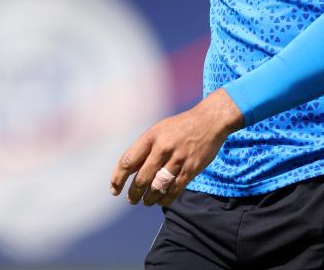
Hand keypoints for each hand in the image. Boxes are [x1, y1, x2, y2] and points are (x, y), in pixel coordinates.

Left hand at [110, 88, 243, 206]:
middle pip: (141, 178)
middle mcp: (162, 148)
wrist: (209, 120)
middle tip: (131, 200)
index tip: (114, 189)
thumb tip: (128, 171)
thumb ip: (145, 149)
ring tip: (146, 202)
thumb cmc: (180, 127)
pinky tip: (161, 201)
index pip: (127, 162)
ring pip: (157, 187)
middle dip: (133, 193)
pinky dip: (166, 199)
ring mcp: (177, 158)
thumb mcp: (159, 130)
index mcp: (151, 137)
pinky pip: (175, 189)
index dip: (118, 179)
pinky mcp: (191, 168)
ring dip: (149, 198)